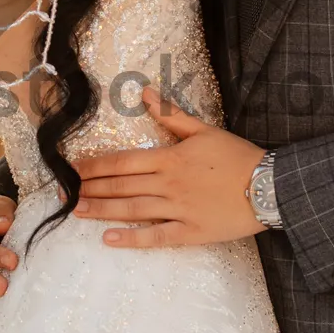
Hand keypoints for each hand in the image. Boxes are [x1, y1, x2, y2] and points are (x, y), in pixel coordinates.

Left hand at [72, 89, 265, 247]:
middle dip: (90, 189)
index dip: (95, 166)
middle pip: (121, 186)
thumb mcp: (205, 130)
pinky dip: (131, 239)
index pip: (122, 161)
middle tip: (64, 193)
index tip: (73, 169)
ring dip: (102, 210)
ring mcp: (178, 209)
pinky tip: (109, 239)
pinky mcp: (190, 232)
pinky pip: (156, 237)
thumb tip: (146, 93)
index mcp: (170, 158)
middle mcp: (168, 184)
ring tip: (77, 212)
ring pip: (132, 210)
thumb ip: (172, 115)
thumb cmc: (238, 156)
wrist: (269, 186)